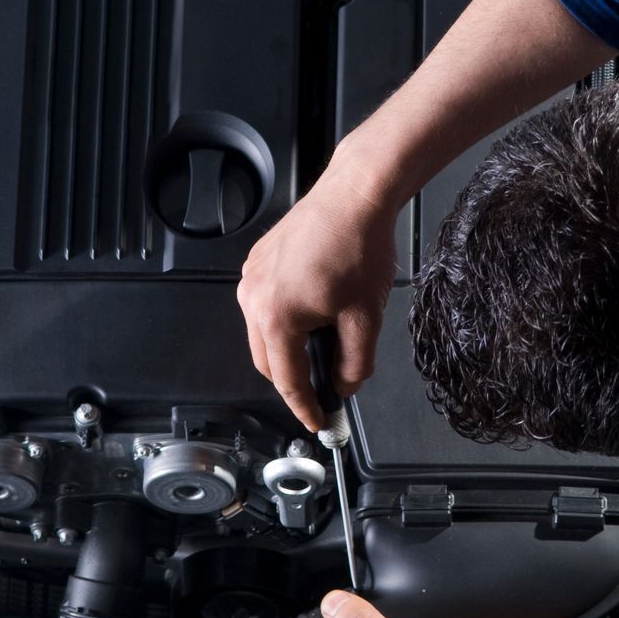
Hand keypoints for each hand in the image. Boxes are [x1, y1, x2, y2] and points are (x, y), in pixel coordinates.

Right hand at [238, 161, 398, 428]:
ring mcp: (251, 278)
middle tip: (325, 389)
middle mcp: (254, 298)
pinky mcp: (257, 262)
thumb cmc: (359, 246)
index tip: (319, 421)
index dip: (306, 407)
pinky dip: (284, 320)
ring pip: (263, 334)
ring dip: (288, 349)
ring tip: (325, 344)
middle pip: (267, 361)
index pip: (287, 380)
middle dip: (294, 380)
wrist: (353, 196)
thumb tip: (344, 387)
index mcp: (277, 316)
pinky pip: (263, 305)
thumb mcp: (366, 317)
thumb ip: (354, 364)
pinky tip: (314, 313)